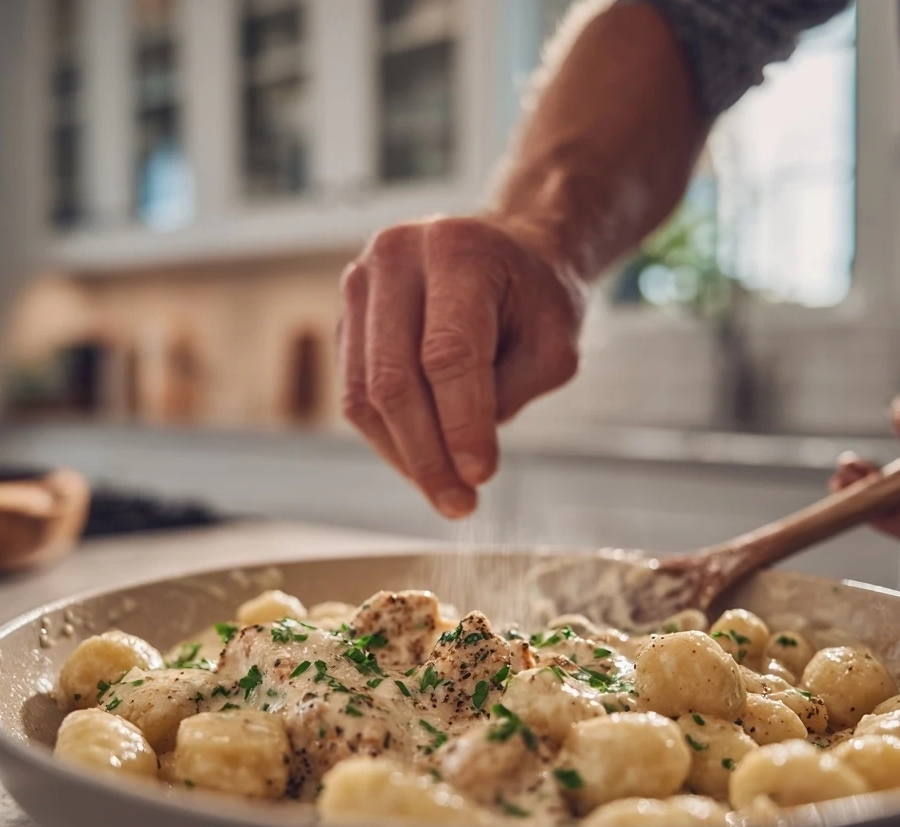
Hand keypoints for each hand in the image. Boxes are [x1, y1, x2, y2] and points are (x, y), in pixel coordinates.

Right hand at [338, 216, 583, 517]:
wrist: (509, 254)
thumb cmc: (536, 296)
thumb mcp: (553, 343)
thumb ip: (509, 393)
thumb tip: (459, 457)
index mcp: (456, 249)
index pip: (448, 353)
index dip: (461, 423)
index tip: (480, 476)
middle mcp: (395, 257)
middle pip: (393, 379)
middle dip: (426, 455)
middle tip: (459, 503)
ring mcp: (360, 285)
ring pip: (364, 395)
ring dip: (403, 456)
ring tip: (444, 492)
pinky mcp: (346, 319)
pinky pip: (355, 395)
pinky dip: (389, 439)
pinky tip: (424, 461)